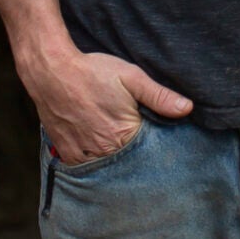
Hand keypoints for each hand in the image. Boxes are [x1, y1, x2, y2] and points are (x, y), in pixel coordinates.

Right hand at [19, 39, 191, 163]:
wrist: (51, 71)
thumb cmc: (93, 72)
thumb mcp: (131, 77)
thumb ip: (159, 96)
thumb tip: (188, 108)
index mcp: (123, 134)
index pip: (148, 151)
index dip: (153, 144)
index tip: (154, 135)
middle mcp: (103, 150)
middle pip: (127, 162)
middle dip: (134, 155)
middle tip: (133, 140)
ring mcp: (83, 153)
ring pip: (106, 167)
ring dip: (113, 161)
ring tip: (116, 147)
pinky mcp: (66, 152)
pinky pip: (83, 168)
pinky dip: (92, 162)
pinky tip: (98, 151)